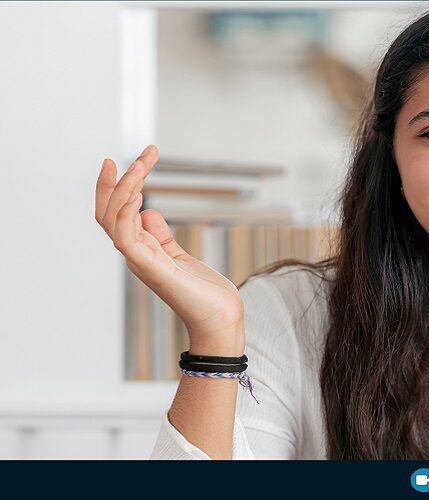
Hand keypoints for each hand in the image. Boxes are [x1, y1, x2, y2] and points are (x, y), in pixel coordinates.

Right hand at [95, 145, 244, 351]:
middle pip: (107, 212)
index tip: (135, 159)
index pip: (116, 213)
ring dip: (125, 188)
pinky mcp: (152, 268)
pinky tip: (138, 195)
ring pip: (113, 219)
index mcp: (141, 249)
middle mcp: (135, 254)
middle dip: (117, 180)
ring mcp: (140, 261)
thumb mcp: (179, 255)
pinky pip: (126, 238)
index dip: (118, 186)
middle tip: (143, 154)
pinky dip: (126, 214)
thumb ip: (161, 236)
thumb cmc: (204, 292)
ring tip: (141, 165)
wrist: (221, 319)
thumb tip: (148, 213)